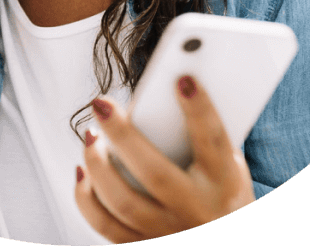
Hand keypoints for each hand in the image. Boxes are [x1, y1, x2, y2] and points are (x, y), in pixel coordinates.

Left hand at [75, 76, 254, 241]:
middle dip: (123, 135)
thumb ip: (199, 133)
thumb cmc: (221, 190)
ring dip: (99, 166)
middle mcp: (197, 209)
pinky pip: (106, 226)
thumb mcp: (227, 163)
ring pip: (125, 203)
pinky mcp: (144, 245)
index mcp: (225, 181)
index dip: (199, 109)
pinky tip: (82, 171)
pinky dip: (87, 198)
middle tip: (100, 103)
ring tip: (90, 135)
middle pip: (155, 173)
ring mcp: (169, 232)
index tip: (182, 79)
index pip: (212, 140)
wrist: (221, 238)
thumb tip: (168, 86)